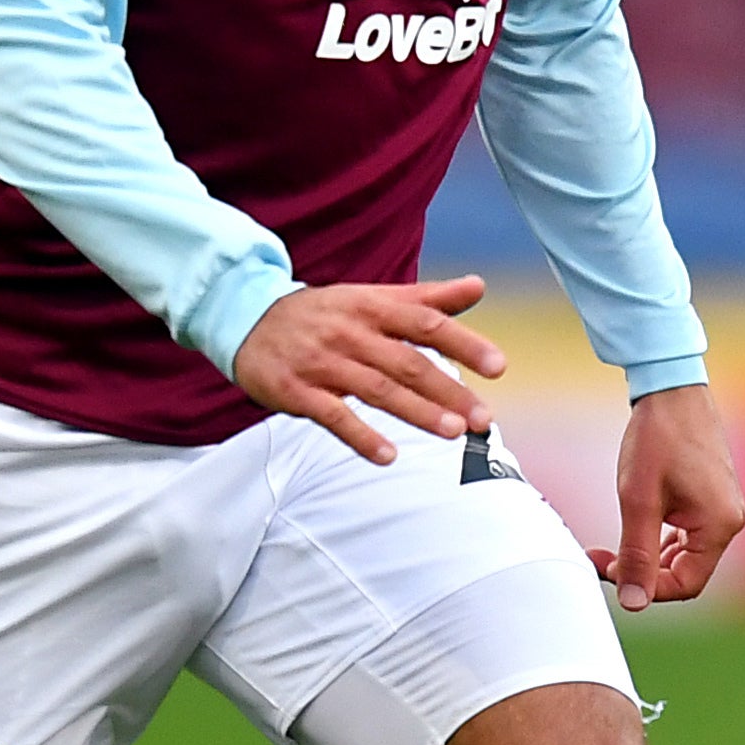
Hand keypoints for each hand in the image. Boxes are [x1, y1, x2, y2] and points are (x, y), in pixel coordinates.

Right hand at [232, 275, 505, 464]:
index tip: (498, 366)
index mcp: (373, 308)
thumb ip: (427, 298)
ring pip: (376, 390)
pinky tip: (387, 457)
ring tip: (452, 433)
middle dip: (449, 390)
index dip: (464, 344)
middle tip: (483, 418)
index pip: (426, 324)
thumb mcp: (372, 298)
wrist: (246, 318)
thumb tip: (479, 287)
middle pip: (407, 363)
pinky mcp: (298, 391)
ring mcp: (323, 363)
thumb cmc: (324, 313)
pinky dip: (360, 437)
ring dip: (416, 412)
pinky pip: (333, 416)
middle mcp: (351, 333)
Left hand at [601, 383, 744, 611]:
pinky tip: (635, 524)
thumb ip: (636, 555)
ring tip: (612, 542)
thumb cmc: (657, 439)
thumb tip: (633, 603)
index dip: (645, 588)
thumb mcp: (638, 501)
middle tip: (601, 556)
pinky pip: (686, 535)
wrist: (671, 389)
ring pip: (683, 556)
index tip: (606, 568)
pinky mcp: (712, 499)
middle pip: (685, 573)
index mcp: (719, 526)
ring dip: (647, 555)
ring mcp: (722, 510)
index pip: (685, 585)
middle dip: (641, 571)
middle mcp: (729, 522)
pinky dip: (658, 538)